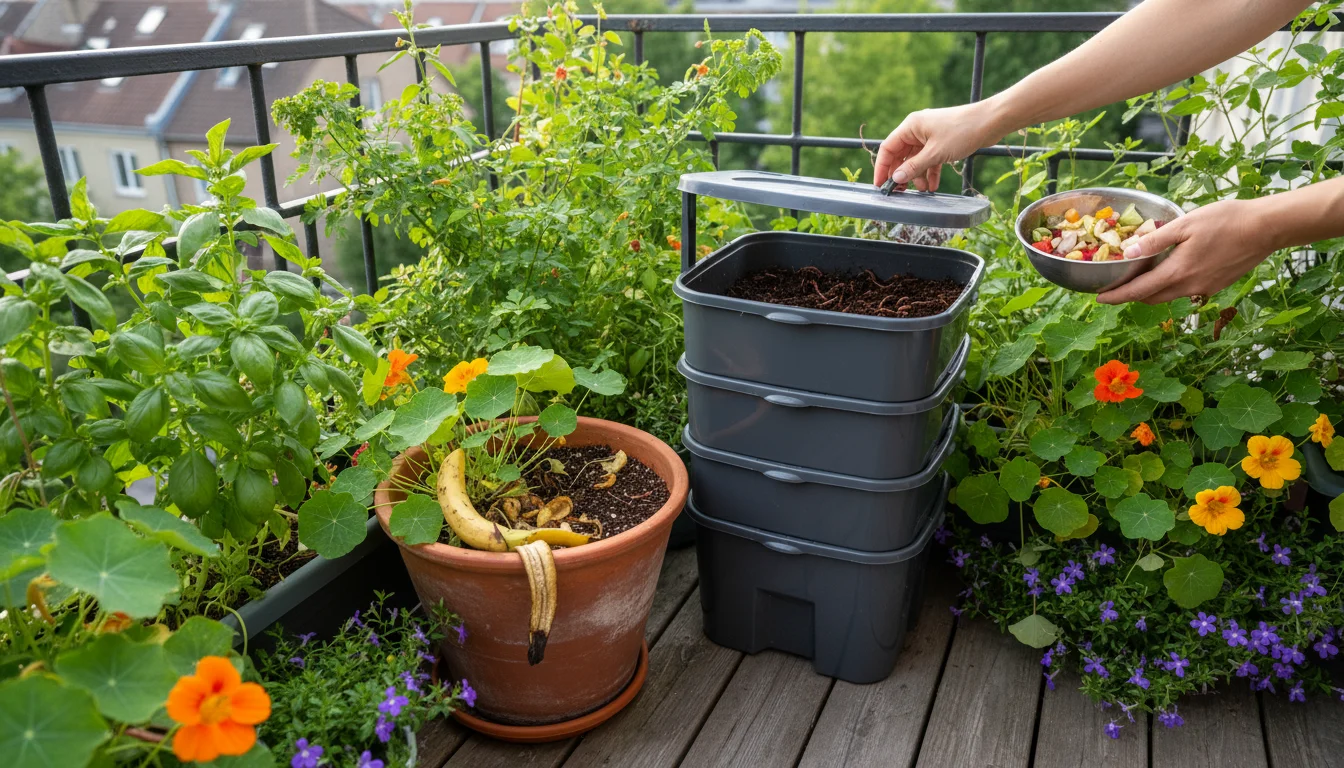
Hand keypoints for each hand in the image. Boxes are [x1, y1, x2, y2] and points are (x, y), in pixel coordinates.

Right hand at [873, 103, 1002, 191]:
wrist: (990, 122)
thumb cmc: (962, 131)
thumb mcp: (935, 153)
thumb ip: (914, 167)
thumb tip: (896, 178)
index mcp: (911, 126)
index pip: (888, 148)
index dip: (882, 167)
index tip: (881, 185)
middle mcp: (917, 129)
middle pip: (901, 155)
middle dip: (901, 174)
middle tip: (901, 192)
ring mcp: (930, 136)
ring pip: (916, 159)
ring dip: (917, 175)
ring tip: (923, 190)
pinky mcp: (941, 142)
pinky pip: (929, 159)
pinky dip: (930, 172)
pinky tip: (933, 185)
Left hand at [1096, 199, 1273, 304]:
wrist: (1267, 228)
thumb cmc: (1226, 220)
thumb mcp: (1185, 224)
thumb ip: (1154, 241)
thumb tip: (1127, 253)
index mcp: (1178, 273)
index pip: (1138, 292)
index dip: (1116, 296)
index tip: (1099, 298)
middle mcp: (1189, 287)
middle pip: (1151, 298)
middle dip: (1130, 295)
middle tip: (1115, 287)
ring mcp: (1205, 288)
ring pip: (1169, 295)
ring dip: (1151, 291)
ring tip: (1138, 278)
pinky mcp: (1217, 285)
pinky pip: (1186, 290)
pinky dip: (1170, 285)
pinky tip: (1169, 270)